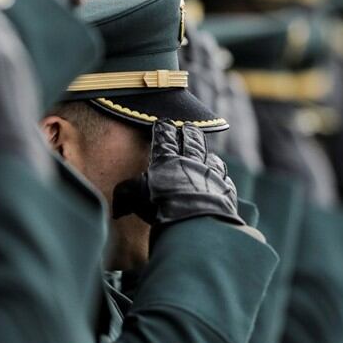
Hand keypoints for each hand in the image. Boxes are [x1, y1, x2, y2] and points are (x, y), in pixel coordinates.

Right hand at [113, 120, 243, 226]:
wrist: (194, 220)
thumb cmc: (160, 206)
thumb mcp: (135, 197)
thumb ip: (125, 195)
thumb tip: (117, 209)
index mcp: (167, 160)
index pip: (164, 138)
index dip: (163, 128)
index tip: (163, 122)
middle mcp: (191, 162)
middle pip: (192, 141)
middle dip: (189, 132)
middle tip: (189, 126)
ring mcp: (211, 175)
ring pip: (212, 159)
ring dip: (208, 155)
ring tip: (208, 153)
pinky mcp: (225, 191)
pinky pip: (225, 181)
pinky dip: (222, 180)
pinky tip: (221, 181)